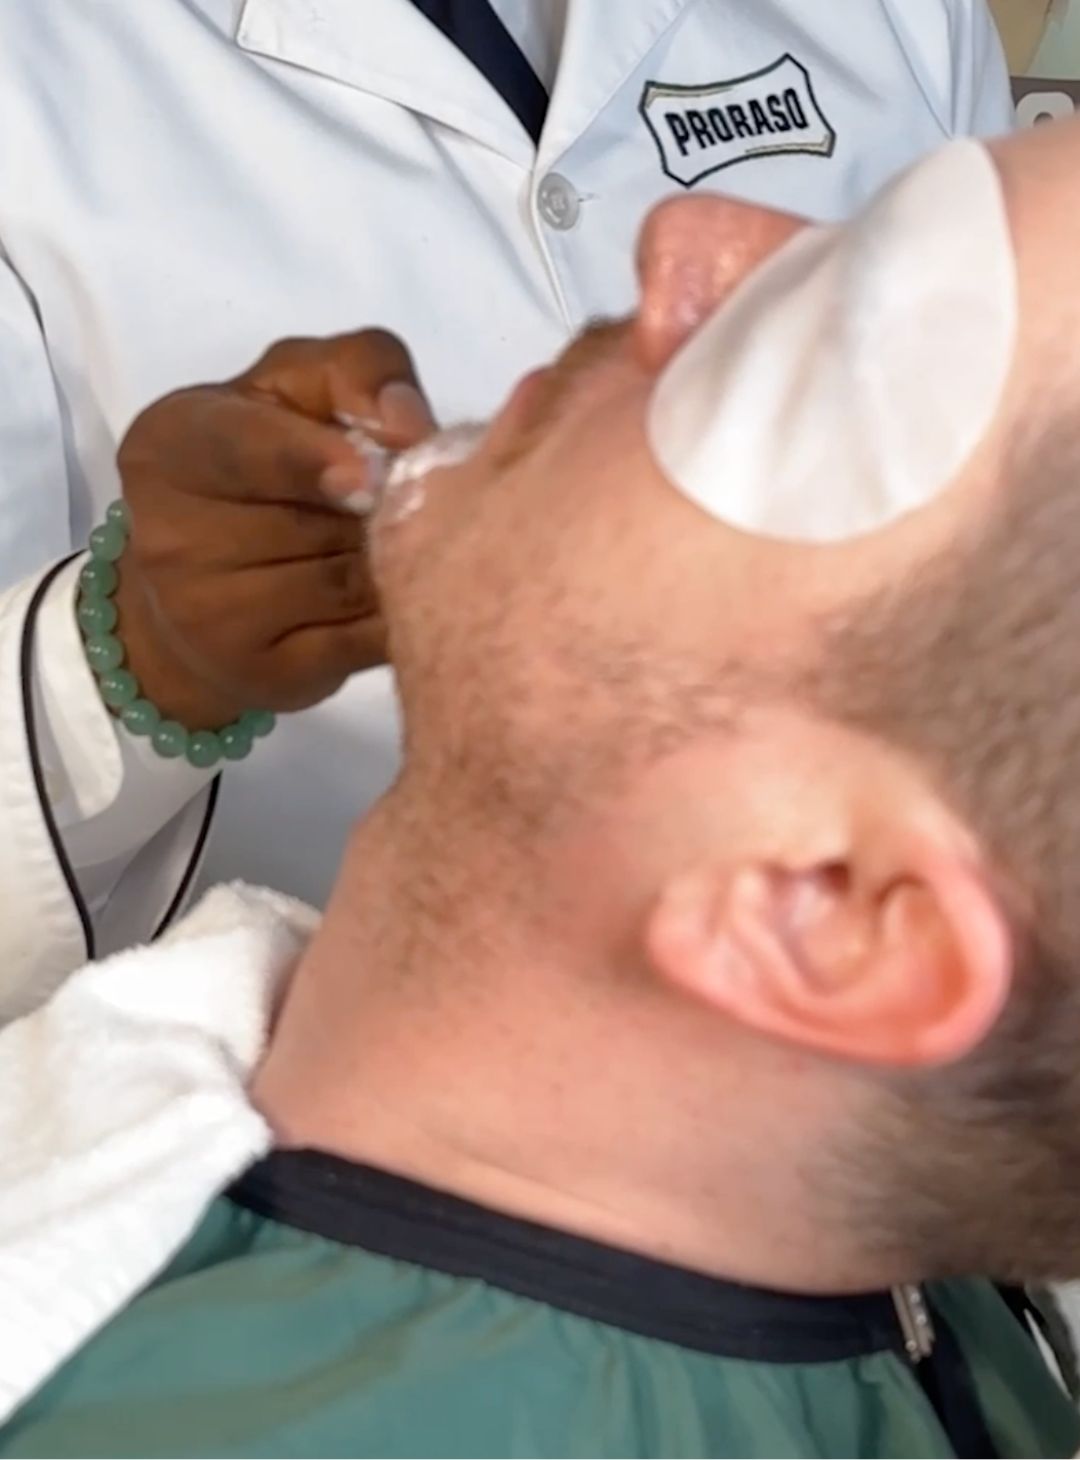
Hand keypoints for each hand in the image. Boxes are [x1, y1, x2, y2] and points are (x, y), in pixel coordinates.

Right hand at [114, 330, 433, 728]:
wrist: (211, 597)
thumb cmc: (271, 465)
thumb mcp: (298, 389)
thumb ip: (356, 368)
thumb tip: (411, 422)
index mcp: (167, 445)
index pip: (242, 448)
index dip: (313, 459)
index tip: (370, 473)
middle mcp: (169, 538)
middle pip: (315, 522)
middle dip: (378, 509)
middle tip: (395, 500)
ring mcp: (210, 619)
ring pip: (347, 583)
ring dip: (392, 561)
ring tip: (391, 543)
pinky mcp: (265, 677)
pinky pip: (363, 642)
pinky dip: (398, 614)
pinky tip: (399, 596)